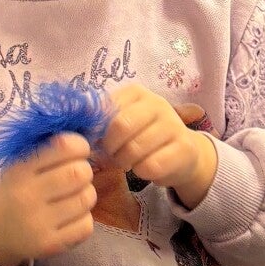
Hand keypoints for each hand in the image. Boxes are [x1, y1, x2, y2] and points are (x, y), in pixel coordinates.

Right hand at [0, 134, 95, 265]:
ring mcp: (38, 224)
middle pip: (80, 173)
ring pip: (87, 199)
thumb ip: (47, 149)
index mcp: (18, 169)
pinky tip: (68, 217)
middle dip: (85, 170)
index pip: (64, 146)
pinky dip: (83, 219)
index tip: (77, 151)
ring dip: (85, 194)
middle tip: (75, 175)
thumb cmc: (14, 189)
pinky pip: (86, 226)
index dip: (79, 145)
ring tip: (71, 196)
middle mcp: (26, 196)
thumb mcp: (18, 164)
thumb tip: (87, 134)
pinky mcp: (49, 245)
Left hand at [98, 85, 218, 208]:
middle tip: (113, 155)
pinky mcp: (185, 147)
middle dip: (111, 148)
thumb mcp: (122, 124)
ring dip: (125, 162)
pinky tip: (146, 168)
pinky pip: (151, 166)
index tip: (99, 141)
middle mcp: (157, 103)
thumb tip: (80, 131)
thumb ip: (101, 122)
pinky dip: (142, 172)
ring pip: (134, 149)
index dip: (96, 131)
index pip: (104, 109)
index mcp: (136, 93)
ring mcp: (173, 124)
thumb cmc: (143, 137)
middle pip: (120, 126)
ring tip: (129, 162)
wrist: (182, 153)